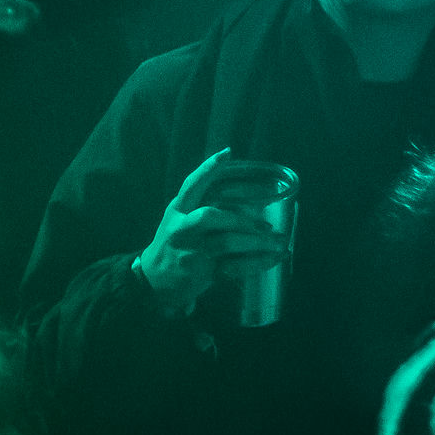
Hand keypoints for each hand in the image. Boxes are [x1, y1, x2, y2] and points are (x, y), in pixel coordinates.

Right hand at [133, 148, 287, 318]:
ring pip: (226, 243)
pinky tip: (275, 259)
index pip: (190, 185)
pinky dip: (258, 263)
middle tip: (267, 225)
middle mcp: (181, 230)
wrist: (155, 282)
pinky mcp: (202, 274)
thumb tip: (242, 193)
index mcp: (176, 212)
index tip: (226, 153)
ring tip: (279, 243)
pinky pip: (235, 267)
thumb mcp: (176, 221)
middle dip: (241, 219)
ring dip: (257, 242)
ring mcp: (191, 253)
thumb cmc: (173, 245)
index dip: (208, 169)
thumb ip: (199, 207)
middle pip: (210, 216)